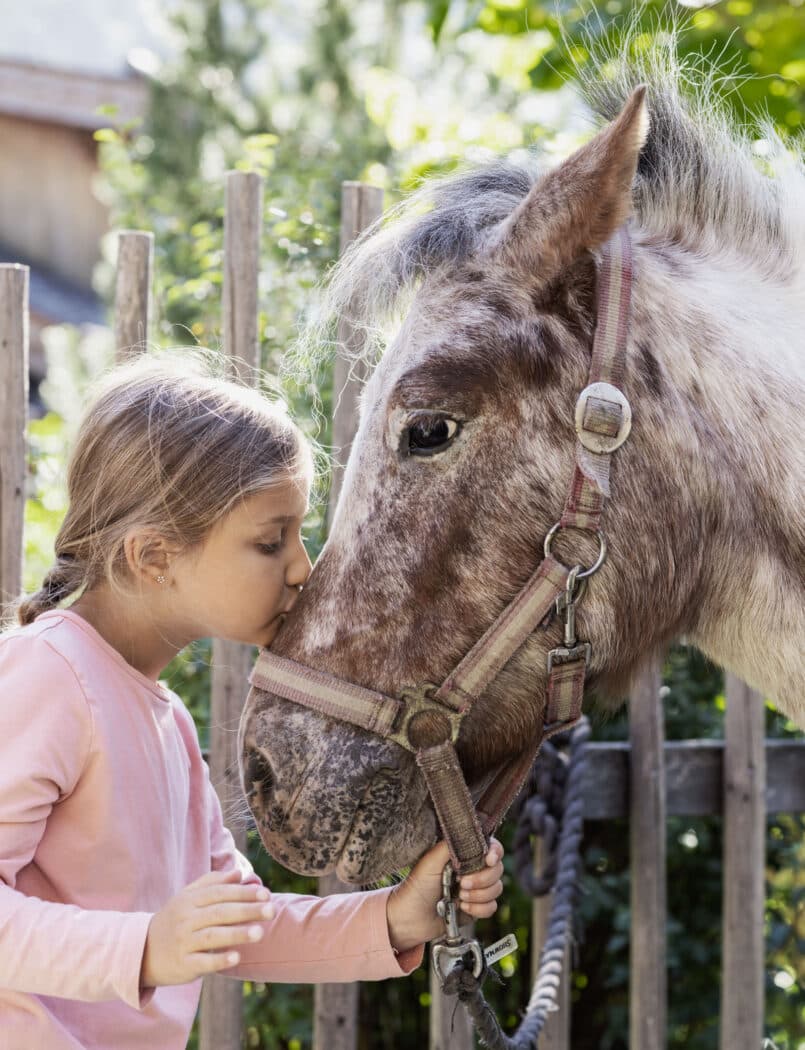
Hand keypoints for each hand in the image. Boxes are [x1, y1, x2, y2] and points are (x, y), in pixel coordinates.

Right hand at [140, 869, 274, 987]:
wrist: (142, 951)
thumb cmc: (174, 920)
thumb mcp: (188, 897)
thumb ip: (213, 883)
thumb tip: (239, 873)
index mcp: (190, 900)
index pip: (220, 893)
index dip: (243, 893)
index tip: (266, 894)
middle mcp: (186, 919)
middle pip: (219, 912)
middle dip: (247, 910)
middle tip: (271, 910)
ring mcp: (183, 942)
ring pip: (212, 936)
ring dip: (237, 933)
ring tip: (260, 933)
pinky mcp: (182, 965)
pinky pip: (201, 962)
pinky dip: (218, 960)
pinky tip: (236, 957)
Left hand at [386, 839, 503, 952]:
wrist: (409, 918)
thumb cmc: (416, 886)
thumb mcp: (430, 861)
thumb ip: (451, 846)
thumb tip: (470, 833)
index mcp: (464, 855)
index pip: (491, 847)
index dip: (495, 853)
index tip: (488, 860)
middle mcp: (473, 870)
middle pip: (497, 869)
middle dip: (482, 879)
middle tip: (462, 884)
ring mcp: (476, 889)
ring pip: (496, 889)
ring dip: (479, 896)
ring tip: (459, 898)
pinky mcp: (476, 908)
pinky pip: (492, 907)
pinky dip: (479, 909)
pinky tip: (462, 909)